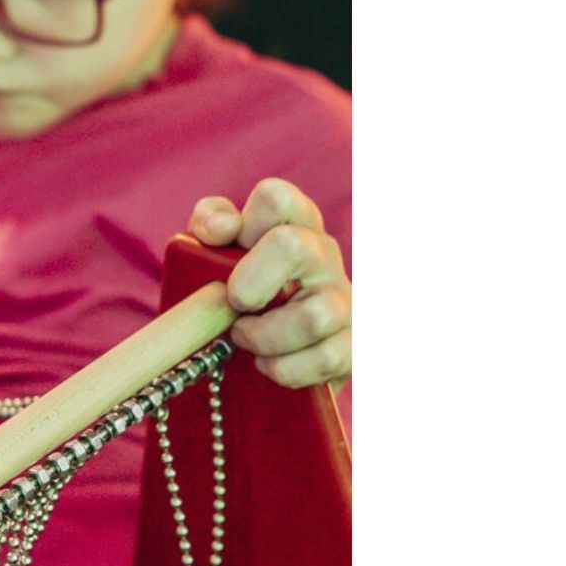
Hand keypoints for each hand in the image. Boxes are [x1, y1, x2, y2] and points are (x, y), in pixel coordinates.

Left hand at [188, 178, 350, 389]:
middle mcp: (323, 254)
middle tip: (235, 304)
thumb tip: (222, 227)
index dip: (242, 224)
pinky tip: (267, 365)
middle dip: (250, 284)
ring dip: (265, 337)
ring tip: (244, 340)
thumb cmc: (235, 291)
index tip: (225, 251)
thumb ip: (210, 223)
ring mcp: (343, 298)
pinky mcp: (355, 344)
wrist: (257, 355)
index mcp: (290, 222)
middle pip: (293, 246)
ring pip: (314, 314)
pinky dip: (285, 369)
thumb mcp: (211, 252)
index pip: (276, 197)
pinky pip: (327, 357)